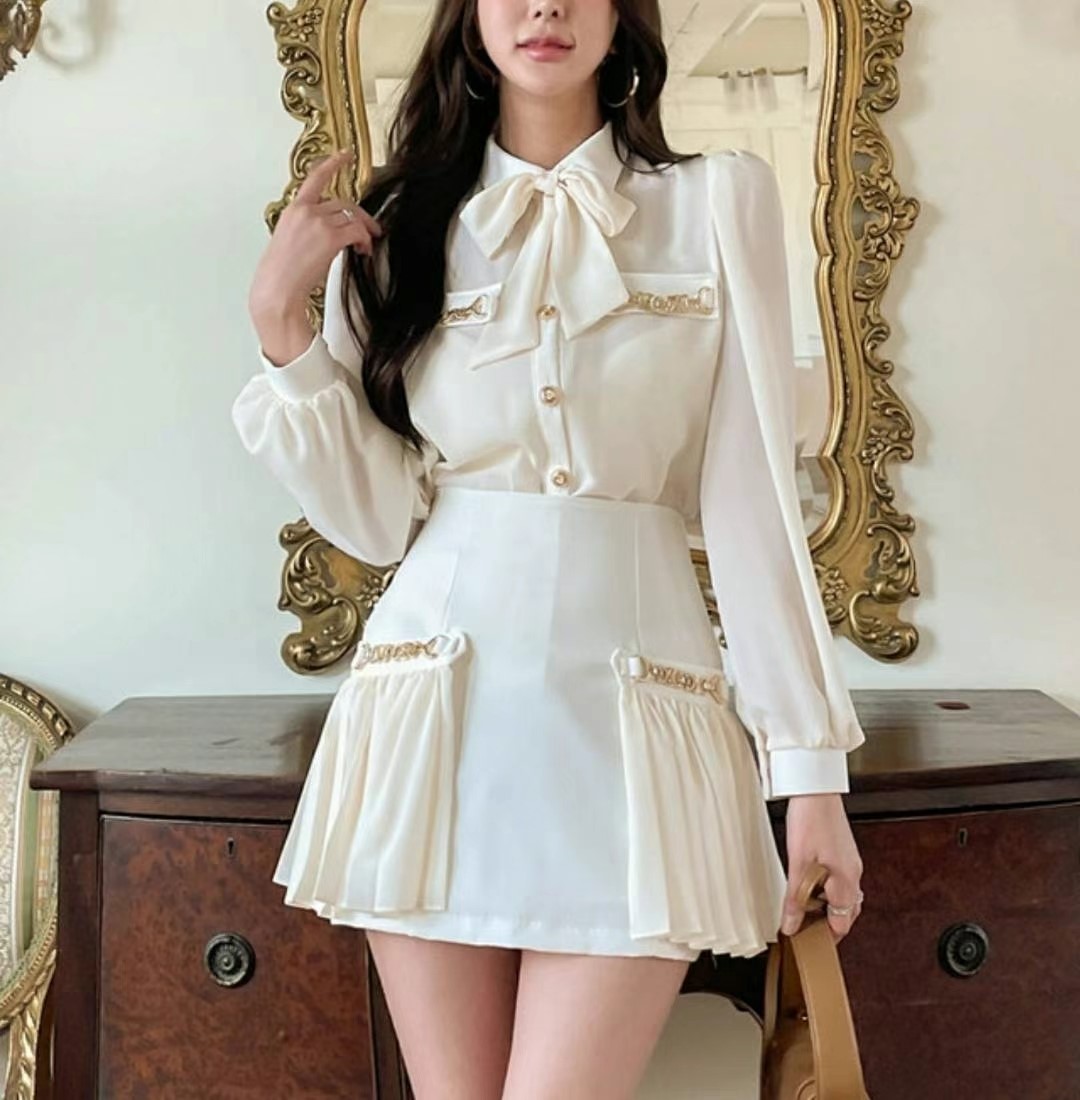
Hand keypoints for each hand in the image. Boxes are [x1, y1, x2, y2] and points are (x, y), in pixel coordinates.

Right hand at [248, 148, 383, 328]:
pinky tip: (363, 250)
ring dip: (365, 231)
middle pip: (343, 202)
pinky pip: (357, 231)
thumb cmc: (280, 273)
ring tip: (366, 245)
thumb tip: (324, 236)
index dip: (332, 164)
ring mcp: (318, 222)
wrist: (277, 289)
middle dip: (361, 216)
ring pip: (352, 216)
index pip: (315, 179)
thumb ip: (306, 229)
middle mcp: (306, 211)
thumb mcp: (288, 241)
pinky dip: (365, 240)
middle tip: (372, 229)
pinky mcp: (330, 237)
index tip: (344, 155)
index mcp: (293, 210)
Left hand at [780, 793, 863, 943]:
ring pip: (843, 894)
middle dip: (827, 922)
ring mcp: (850, 861)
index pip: (842, 923)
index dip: (825, 936)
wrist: (816, 789)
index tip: (809, 941)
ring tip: (802, 903)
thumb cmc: (810, 820)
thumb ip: (795, 899)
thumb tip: (790, 926)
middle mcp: (854, 873)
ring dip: (826, 903)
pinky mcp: (843, 850)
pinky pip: (839, 878)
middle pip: (846, 911)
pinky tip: (809, 879)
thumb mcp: (798, 865)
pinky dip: (826, 887)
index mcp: (847, 881)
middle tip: (804, 925)